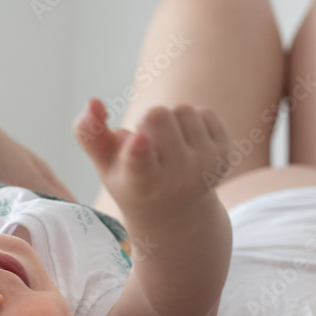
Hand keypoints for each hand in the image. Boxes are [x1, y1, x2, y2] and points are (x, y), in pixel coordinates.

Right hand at [73, 98, 230, 220]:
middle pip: (156, 115)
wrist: (177, 213)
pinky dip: (193, 124)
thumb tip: (94, 102)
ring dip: (172, 122)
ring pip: (182, 110)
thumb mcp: (107, 166)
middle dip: (147, 122)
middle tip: (150, 148)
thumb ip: (90, 135)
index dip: (138, 150)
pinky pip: (205, 113)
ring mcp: (205, 168)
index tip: (138, 142)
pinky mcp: (225, 156)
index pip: (139, 163)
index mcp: (141, 185)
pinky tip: (187, 148)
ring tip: (169, 150)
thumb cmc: (133, 182)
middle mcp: (176, 180)